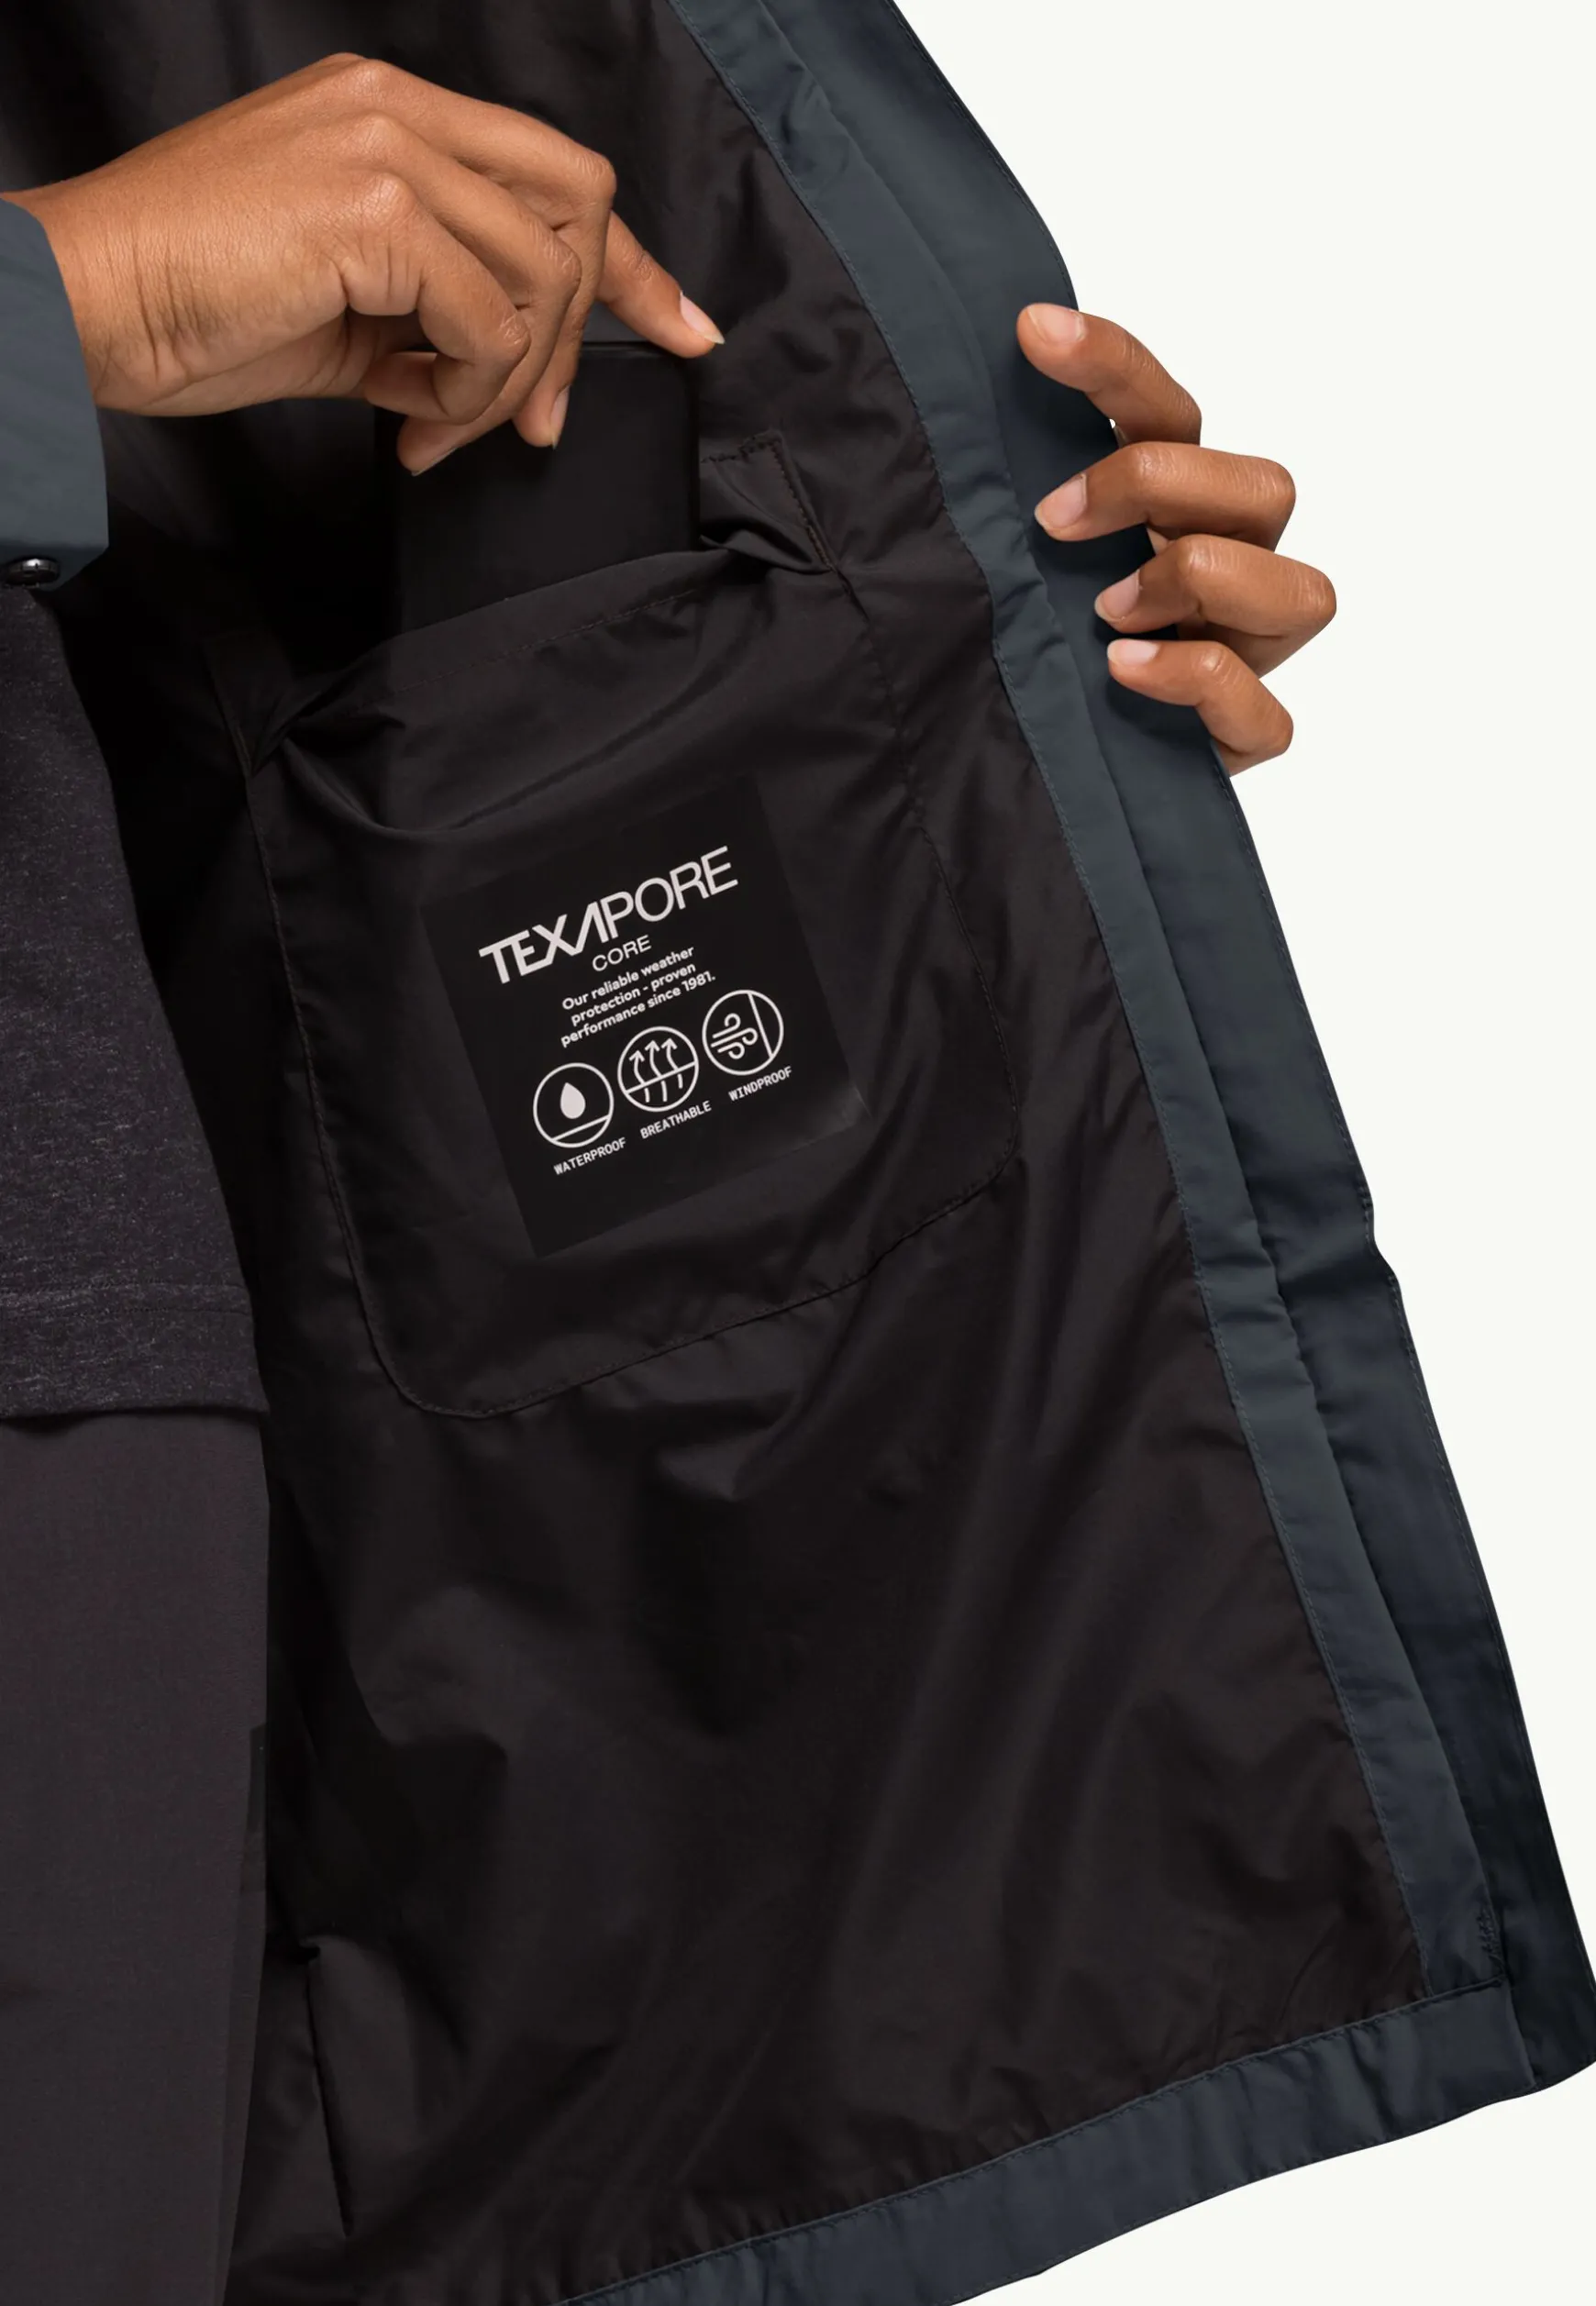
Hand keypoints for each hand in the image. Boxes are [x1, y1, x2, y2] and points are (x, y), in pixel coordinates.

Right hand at [3, 54, 720, 471]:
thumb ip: (426, 315)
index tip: (684, 329)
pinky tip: (407, 422)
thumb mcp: (338, 310)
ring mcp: (388, 150)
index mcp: (387, 111)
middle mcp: (396, 109)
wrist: (86, 302)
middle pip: (577, 210)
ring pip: (540, 281)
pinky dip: (468, 394)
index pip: (552, 171)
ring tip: (436, 428)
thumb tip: (495, 378)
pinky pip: (488, 325)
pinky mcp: (376, 211)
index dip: (632, 262)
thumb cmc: (187, 305)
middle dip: (580, 333)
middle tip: (532, 422)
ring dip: (507, 383)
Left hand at [1019, 307, 1334, 772]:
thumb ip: (999, 488)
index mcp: (1173, 514)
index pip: (1170, 413)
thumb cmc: (1012, 648)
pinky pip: (1268, 715)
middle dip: (1161, 487)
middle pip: (1264, 489)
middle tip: (1055, 521)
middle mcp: (1225, 573)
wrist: (1010, 768)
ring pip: (1302, 591)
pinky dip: (1201, 679)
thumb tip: (963, 379)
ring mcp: (1243, 657)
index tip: (1035, 333)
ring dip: (1201, 577)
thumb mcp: (995, 559)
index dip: (1113, 363)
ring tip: (1106, 610)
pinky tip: (1123, 669)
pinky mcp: (1238, 739)